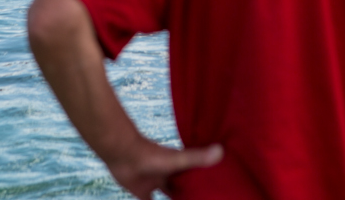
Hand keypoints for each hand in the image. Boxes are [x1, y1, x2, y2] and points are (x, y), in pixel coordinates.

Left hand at [107, 138, 222, 199]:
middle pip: (183, 187)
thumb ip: (196, 158)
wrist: (122, 153)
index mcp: (179, 166)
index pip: (195, 177)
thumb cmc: (151, 154)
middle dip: (191, 194)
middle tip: (202, 198)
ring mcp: (156, 183)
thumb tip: (221, 150)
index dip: (204, 183)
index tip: (216, 189)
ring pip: (169, 195)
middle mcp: (169, 174)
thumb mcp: (177, 159)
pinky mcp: (142, 192)